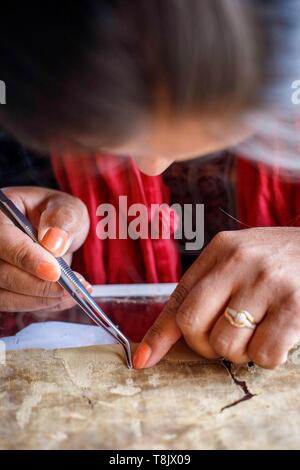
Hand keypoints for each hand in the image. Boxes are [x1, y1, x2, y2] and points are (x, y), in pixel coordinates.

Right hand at [0, 186, 89, 311]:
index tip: (55, 272)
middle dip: (39, 285)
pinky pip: (14, 304)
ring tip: (71, 293)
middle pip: (2, 273)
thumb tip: (53, 242)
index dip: (28, 259)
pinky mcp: (2, 288)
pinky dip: (40, 304)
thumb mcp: (67, 208)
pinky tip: (63, 298)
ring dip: (41, 299)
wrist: (55, 232)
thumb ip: (63, 219)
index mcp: (0, 215)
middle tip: (70, 288)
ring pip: (6, 295)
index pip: (5, 240)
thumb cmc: (57, 217)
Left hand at [133, 228, 299, 368]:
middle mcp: (240, 262)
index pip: (179, 298)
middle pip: (194, 325)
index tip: (143, 361)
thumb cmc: (277, 262)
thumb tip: (156, 344)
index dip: (159, 335)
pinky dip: (268, 357)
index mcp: (221, 250)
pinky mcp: (295, 306)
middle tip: (225, 339)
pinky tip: (279, 336)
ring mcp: (267, 283)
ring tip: (258, 331)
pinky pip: (264, 355)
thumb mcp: (238, 261)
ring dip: (240, 351)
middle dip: (205, 345)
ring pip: (227, 345)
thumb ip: (204, 291)